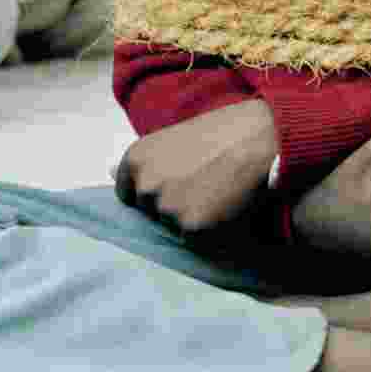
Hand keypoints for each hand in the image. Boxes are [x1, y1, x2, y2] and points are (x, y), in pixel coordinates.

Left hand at [114, 98, 276, 233]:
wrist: (262, 136)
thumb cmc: (225, 130)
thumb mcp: (176, 135)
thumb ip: (147, 160)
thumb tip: (108, 172)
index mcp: (136, 159)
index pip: (128, 194)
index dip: (153, 192)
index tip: (175, 184)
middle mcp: (145, 187)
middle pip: (151, 213)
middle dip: (172, 205)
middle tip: (203, 185)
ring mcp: (167, 210)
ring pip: (174, 228)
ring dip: (192, 219)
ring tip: (219, 192)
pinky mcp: (192, 230)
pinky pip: (197, 241)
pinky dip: (211, 231)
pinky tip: (228, 206)